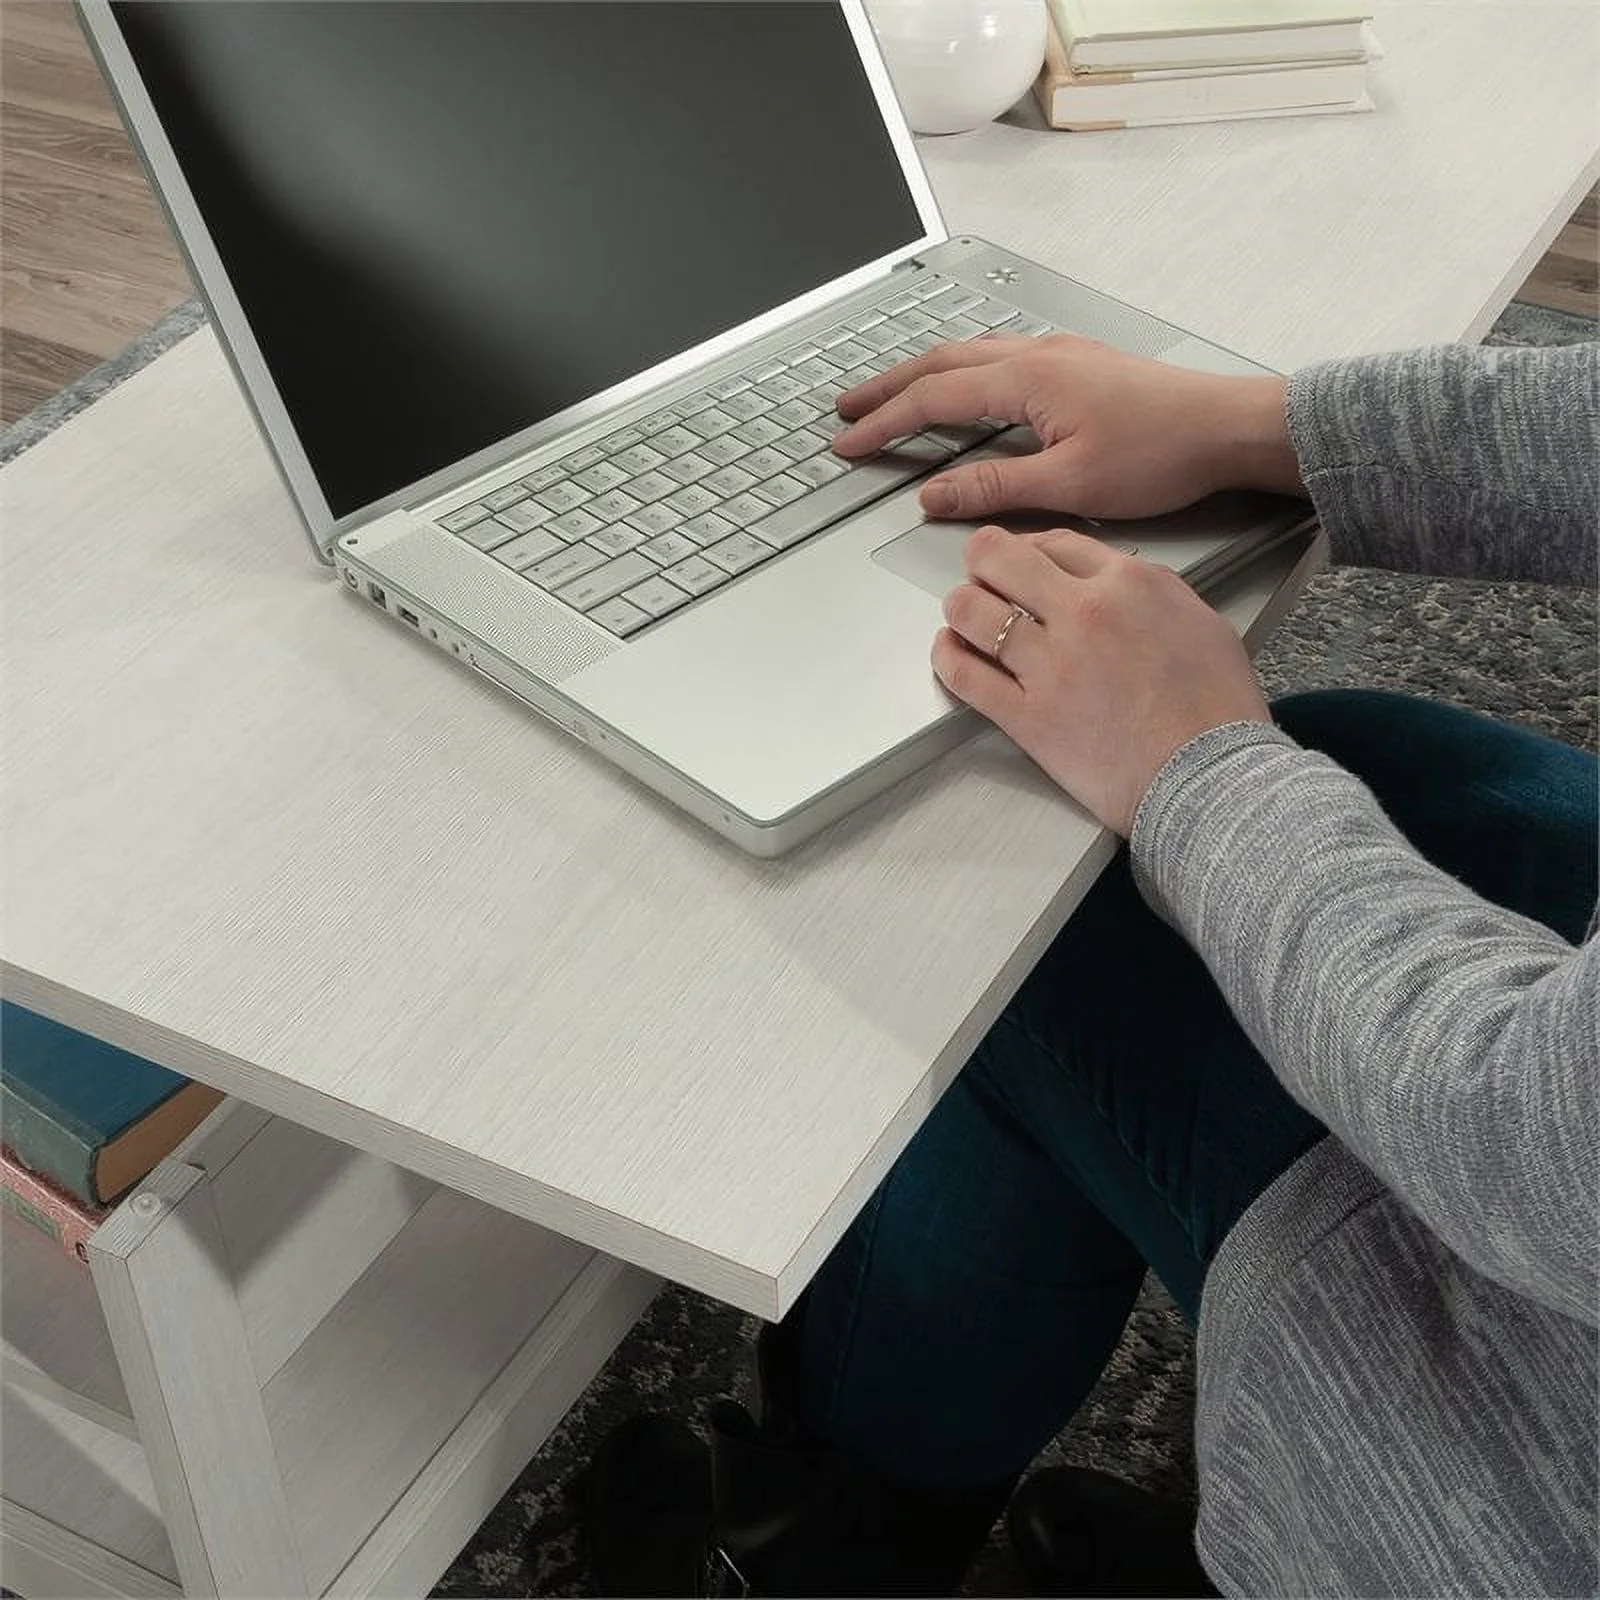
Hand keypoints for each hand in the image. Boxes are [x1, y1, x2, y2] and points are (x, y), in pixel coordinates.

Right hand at [834, 333, 1301, 520]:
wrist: (1227, 427)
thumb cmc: (1162, 453)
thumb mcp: (1068, 485)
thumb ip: (992, 488)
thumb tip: (933, 495)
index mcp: (1026, 379)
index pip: (931, 399)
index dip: (883, 424)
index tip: (848, 443)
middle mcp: (1036, 354)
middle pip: (939, 363)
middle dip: (886, 387)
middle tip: (847, 409)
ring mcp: (1058, 352)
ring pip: (967, 353)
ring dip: (920, 374)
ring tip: (889, 394)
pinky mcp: (1077, 363)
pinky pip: (997, 355)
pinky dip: (959, 370)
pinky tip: (962, 384)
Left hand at [933, 525, 1271, 835]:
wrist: (1209, 776)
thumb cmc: (1217, 710)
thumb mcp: (1202, 623)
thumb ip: (1151, 597)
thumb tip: (1121, 592)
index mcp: (1128, 584)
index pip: (1056, 542)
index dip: (1028, 548)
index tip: (1022, 559)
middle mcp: (1082, 613)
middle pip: (1000, 558)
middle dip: (983, 561)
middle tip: (981, 575)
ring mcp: (1049, 664)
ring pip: (972, 611)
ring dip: (959, 607)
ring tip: (962, 614)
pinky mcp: (1026, 715)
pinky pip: (965, 675)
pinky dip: (947, 656)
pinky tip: (949, 650)